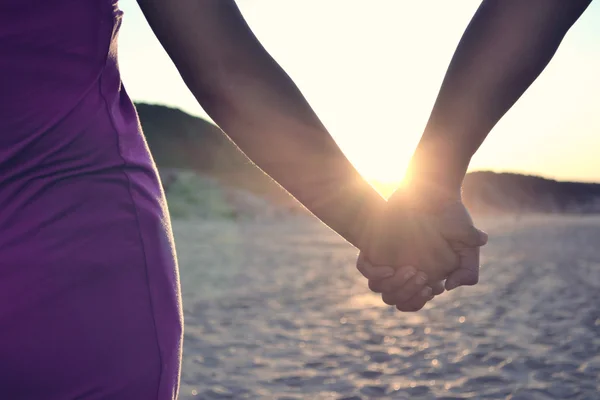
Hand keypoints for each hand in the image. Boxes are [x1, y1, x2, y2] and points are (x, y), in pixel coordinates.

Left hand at [358, 190, 486, 309]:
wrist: (429, 190)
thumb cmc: (450, 215)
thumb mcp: (466, 243)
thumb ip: (468, 269)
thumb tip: (449, 286)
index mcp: (421, 275)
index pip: (413, 303)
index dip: (420, 300)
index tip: (432, 287)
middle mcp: (401, 270)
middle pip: (396, 300)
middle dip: (409, 295)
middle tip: (423, 276)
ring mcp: (386, 258)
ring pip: (379, 289)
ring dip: (395, 287)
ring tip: (413, 270)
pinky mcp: (373, 246)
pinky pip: (366, 270)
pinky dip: (376, 274)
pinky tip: (391, 268)